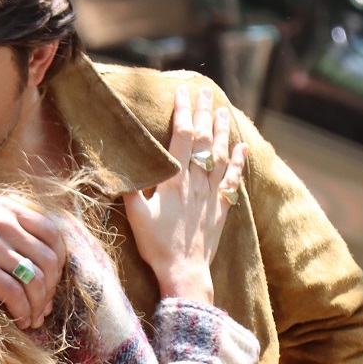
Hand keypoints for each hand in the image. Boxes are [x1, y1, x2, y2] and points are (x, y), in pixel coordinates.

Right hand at [0, 191, 66, 328]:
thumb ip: (4, 214)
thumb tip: (27, 232)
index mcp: (8, 208)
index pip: (52, 232)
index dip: (59, 258)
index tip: (52, 277)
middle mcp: (5, 223)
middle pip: (48, 260)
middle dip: (52, 288)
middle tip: (44, 305)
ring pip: (35, 279)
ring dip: (39, 304)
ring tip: (33, 318)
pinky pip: (14, 293)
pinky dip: (22, 311)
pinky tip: (20, 320)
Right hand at [122, 84, 246, 301]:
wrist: (184, 272)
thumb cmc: (157, 245)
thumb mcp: (136, 215)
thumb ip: (130, 188)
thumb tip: (119, 164)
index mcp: (175, 180)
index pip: (183, 137)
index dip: (184, 112)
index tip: (182, 92)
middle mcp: (197, 182)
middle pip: (204, 140)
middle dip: (204, 112)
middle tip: (205, 91)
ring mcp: (212, 194)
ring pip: (221, 155)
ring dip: (222, 131)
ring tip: (222, 110)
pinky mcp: (221, 208)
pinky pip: (233, 180)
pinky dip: (240, 162)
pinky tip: (242, 148)